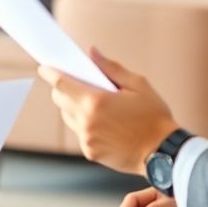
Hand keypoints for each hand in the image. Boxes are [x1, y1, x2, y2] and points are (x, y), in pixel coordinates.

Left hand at [39, 48, 178, 174]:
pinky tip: (104, 122)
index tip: (44, 67)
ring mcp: (87, 139)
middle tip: (75, 82)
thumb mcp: (137, 85)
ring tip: (94, 103)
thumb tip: (92, 53)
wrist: (163, 152)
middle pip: (60, 100)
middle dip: (63, 88)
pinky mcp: (90, 152)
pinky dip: (85, 124)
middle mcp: (86, 121)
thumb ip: (111, 68)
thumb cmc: (154, 116)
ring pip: (68, 117)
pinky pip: (80, 133)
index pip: (61, 83)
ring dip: (74, 107)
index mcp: (96, 101)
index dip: (50, 73)